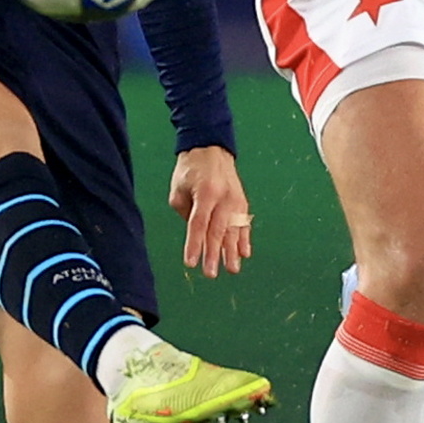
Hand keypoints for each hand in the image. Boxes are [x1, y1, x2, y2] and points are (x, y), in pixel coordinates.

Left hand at [169, 145, 252, 278]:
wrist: (211, 148)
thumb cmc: (190, 170)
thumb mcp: (178, 189)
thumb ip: (185, 213)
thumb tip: (196, 235)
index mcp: (205, 192)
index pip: (198, 224)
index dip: (194, 244)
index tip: (191, 263)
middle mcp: (223, 197)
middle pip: (218, 230)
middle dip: (214, 254)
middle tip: (211, 273)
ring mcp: (236, 200)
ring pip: (234, 230)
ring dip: (232, 251)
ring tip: (232, 269)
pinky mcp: (242, 202)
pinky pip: (244, 224)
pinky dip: (245, 239)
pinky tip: (244, 253)